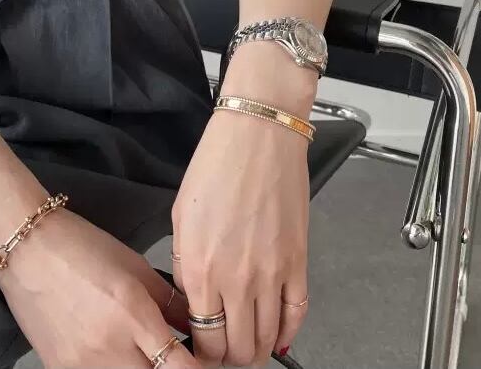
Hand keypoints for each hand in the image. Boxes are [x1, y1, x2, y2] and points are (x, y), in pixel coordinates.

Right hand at [0, 207, 201, 368]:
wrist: (27, 248)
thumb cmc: (82, 247)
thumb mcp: (136, 267)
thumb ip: (170, 303)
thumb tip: (196, 327)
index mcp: (133, 315)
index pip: (180, 368)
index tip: (204, 364)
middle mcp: (109, 348)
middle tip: (175, 354)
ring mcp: (82, 365)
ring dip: (140, 368)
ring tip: (141, 348)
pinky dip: (112, 368)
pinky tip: (113, 348)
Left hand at [172, 43, 315, 367]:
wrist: (258, 135)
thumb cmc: (218, 164)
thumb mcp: (182, 216)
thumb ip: (187, 262)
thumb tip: (195, 297)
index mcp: (199, 267)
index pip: (203, 338)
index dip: (202, 352)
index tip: (202, 348)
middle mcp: (234, 278)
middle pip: (236, 348)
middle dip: (229, 356)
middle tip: (225, 348)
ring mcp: (270, 273)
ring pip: (266, 339)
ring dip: (257, 348)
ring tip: (249, 342)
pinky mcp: (298, 260)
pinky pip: (297, 313)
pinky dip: (289, 331)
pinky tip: (280, 334)